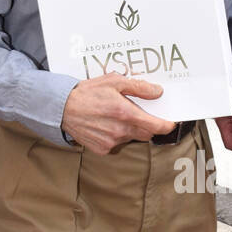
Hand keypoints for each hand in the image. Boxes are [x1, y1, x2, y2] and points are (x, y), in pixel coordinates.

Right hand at [61, 74, 175, 154]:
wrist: (61, 108)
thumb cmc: (88, 92)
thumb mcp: (114, 81)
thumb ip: (138, 87)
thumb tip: (157, 92)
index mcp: (125, 113)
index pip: (155, 126)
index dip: (166, 125)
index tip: (170, 123)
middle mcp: (120, 131)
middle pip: (146, 134)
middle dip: (147, 125)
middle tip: (138, 114)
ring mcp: (111, 142)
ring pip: (131, 138)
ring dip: (130, 130)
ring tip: (115, 116)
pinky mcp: (102, 149)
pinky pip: (117, 144)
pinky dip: (116, 136)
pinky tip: (105, 125)